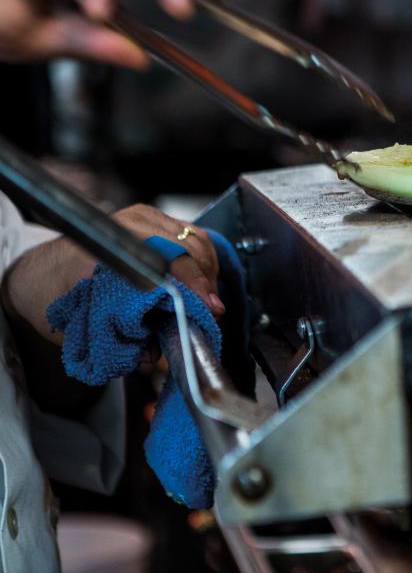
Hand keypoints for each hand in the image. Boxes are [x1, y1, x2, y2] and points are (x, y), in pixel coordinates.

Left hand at [1, 204, 224, 345]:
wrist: (39, 273)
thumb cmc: (54, 297)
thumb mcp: (80, 325)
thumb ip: (120, 340)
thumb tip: (155, 354)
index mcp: (105, 247)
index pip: (164, 258)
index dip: (191, 282)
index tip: (208, 305)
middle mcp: (125, 225)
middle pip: (187, 247)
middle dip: (205, 281)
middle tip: (211, 311)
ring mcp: (140, 217)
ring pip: (195, 239)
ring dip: (207, 270)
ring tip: (207, 298)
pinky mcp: (150, 218)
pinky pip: (191, 234)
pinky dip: (202, 258)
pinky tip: (199, 281)